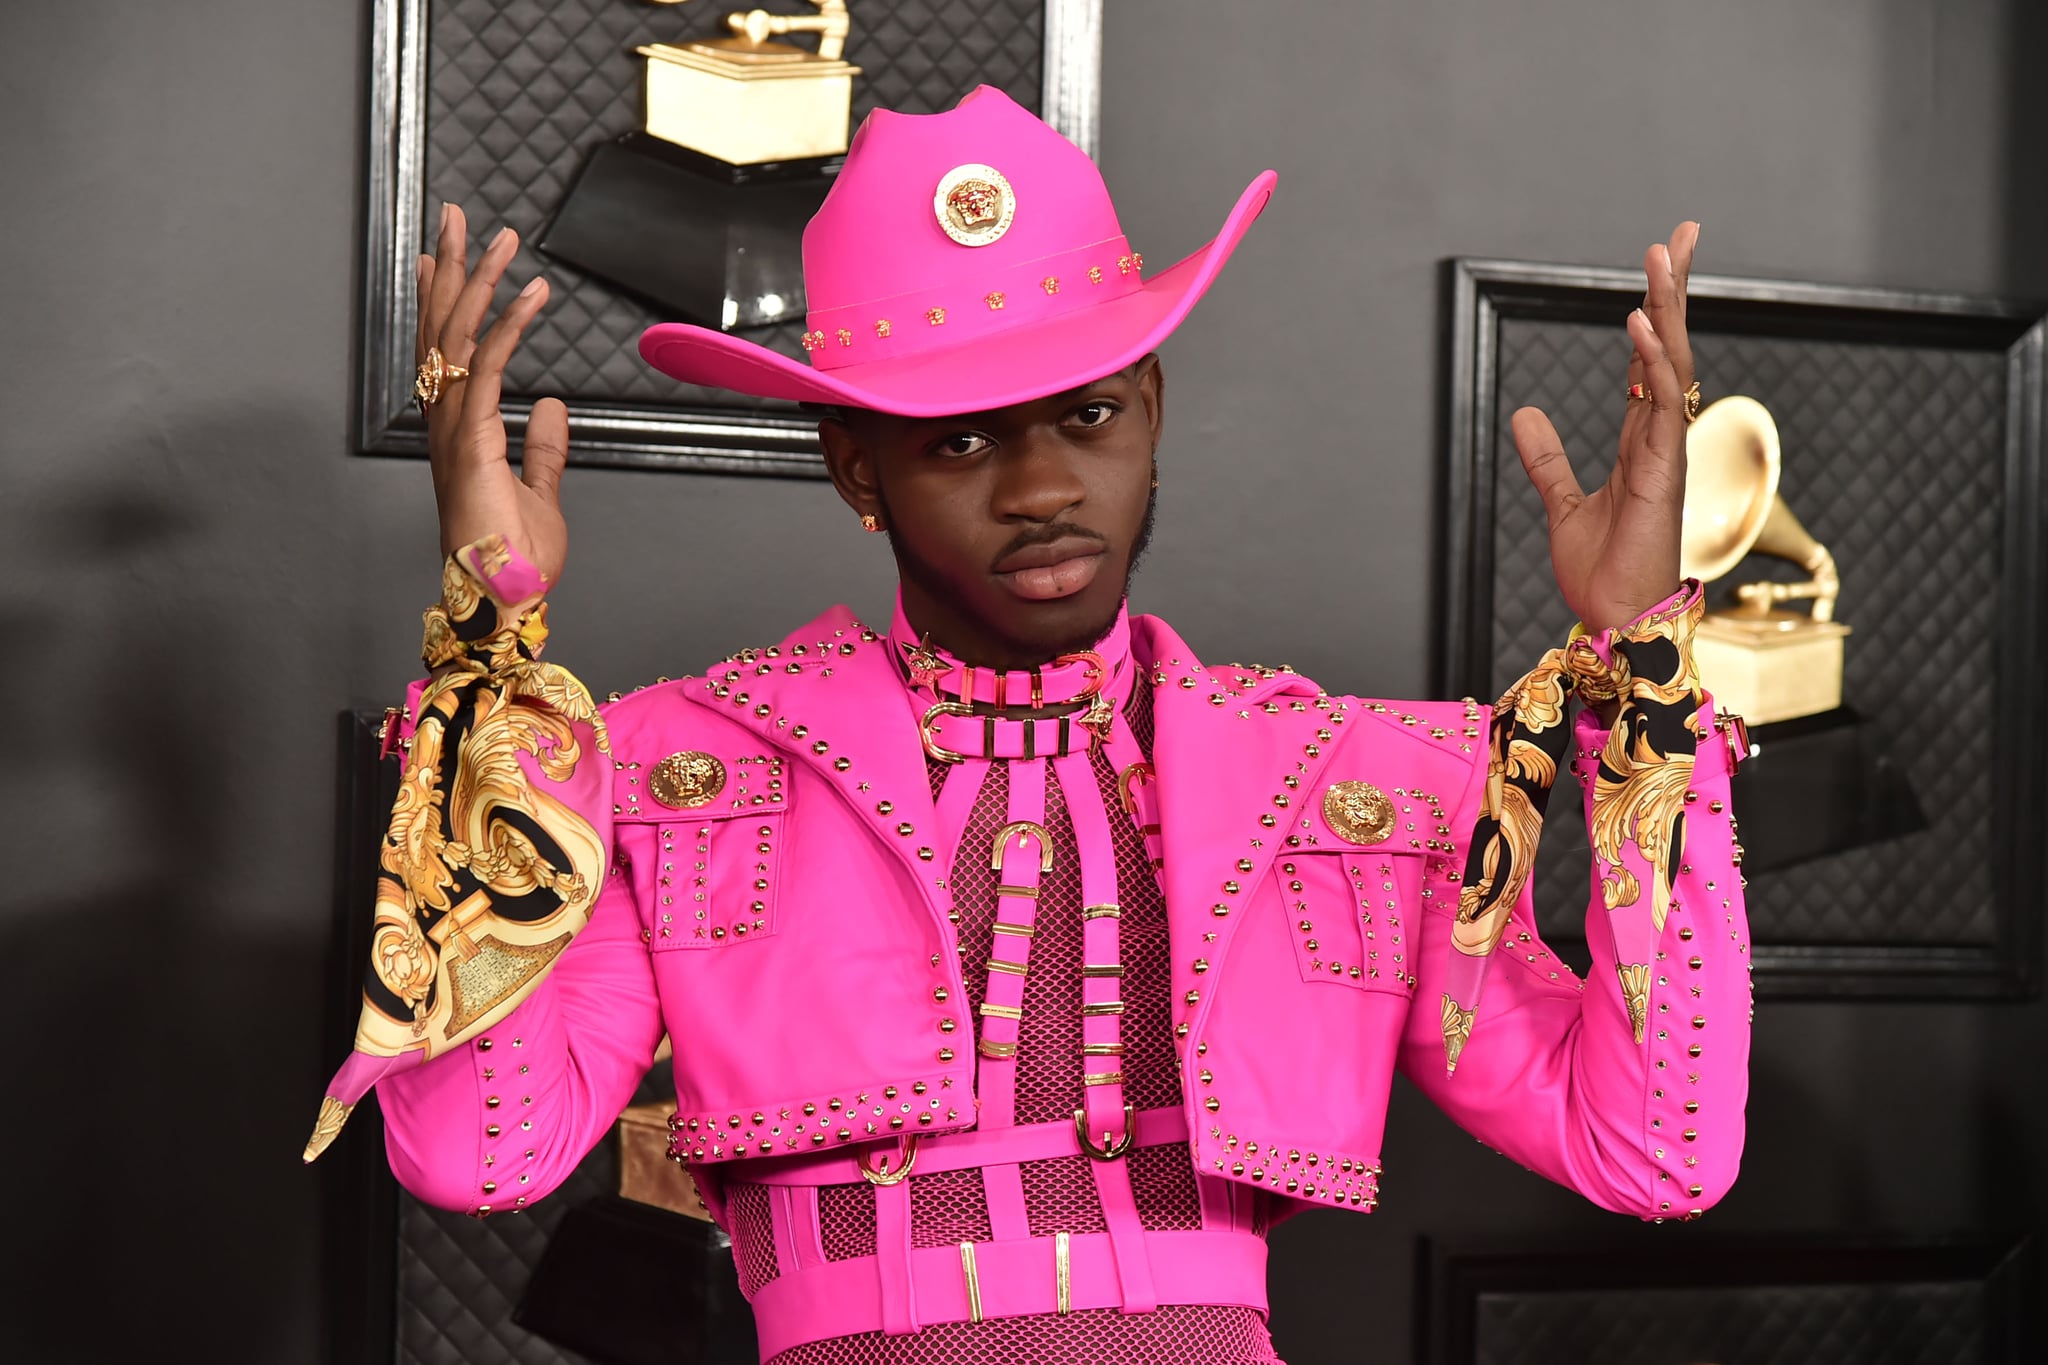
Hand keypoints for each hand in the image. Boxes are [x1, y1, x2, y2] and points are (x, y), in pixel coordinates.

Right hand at [417, 203, 569, 583]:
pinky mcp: (474, 440)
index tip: (443, 254)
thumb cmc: (513, 559)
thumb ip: (543, 449)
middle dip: (449, 267)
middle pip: (440, 328)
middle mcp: (445, 423)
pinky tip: (529, 293)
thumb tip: (551, 408)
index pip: (445, 349)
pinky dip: (509, 325)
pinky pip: (489, 367)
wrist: (504, 599)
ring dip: (479, 281)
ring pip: (458, 337)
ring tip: (500, 236)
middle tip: (457, 215)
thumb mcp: (538, 492)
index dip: (444, 298)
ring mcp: (454, 430)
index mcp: (456, 432)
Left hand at [1512, 222, 1698, 633]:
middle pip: (1672, 347)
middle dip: (1677, 289)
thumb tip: (1525, 411)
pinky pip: (1662, 404)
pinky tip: (1642, 321)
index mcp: (1641, 441)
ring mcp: (1667, 451)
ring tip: (1664, 254)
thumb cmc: (1602, 572)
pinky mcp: (1663, 471)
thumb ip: (1547, 458)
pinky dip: (1654, 361)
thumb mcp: (1562, 503)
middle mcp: (1661, 437)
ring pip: (1674, 364)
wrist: (1614, 619)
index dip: (1655, 311)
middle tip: (1684, 233)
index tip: (1661, 264)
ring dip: (1668, 307)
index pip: (1651, 360)